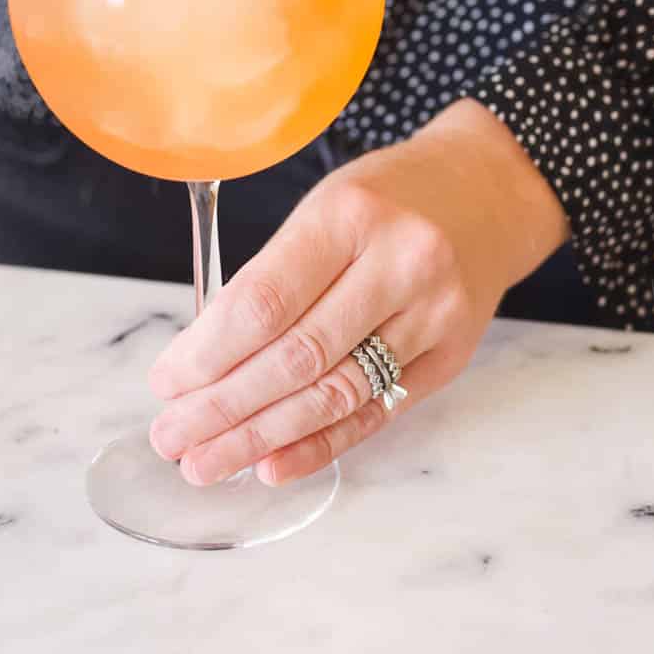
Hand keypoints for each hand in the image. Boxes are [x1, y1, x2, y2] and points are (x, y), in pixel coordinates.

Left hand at [148, 100, 567, 486]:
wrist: (487, 189)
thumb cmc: (388, 194)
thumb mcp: (326, 204)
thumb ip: (276, 273)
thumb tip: (204, 356)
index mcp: (349, 214)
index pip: (266, 300)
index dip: (208, 352)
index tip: (166, 383)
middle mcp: (398, 263)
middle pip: (296, 356)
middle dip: (224, 406)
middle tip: (172, 437)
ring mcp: (432, 314)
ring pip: (335, 393)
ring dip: (262, 437)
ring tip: (207, 462)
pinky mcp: (451, 355)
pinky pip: (377, 413)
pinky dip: (320, 445)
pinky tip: (271, 465)